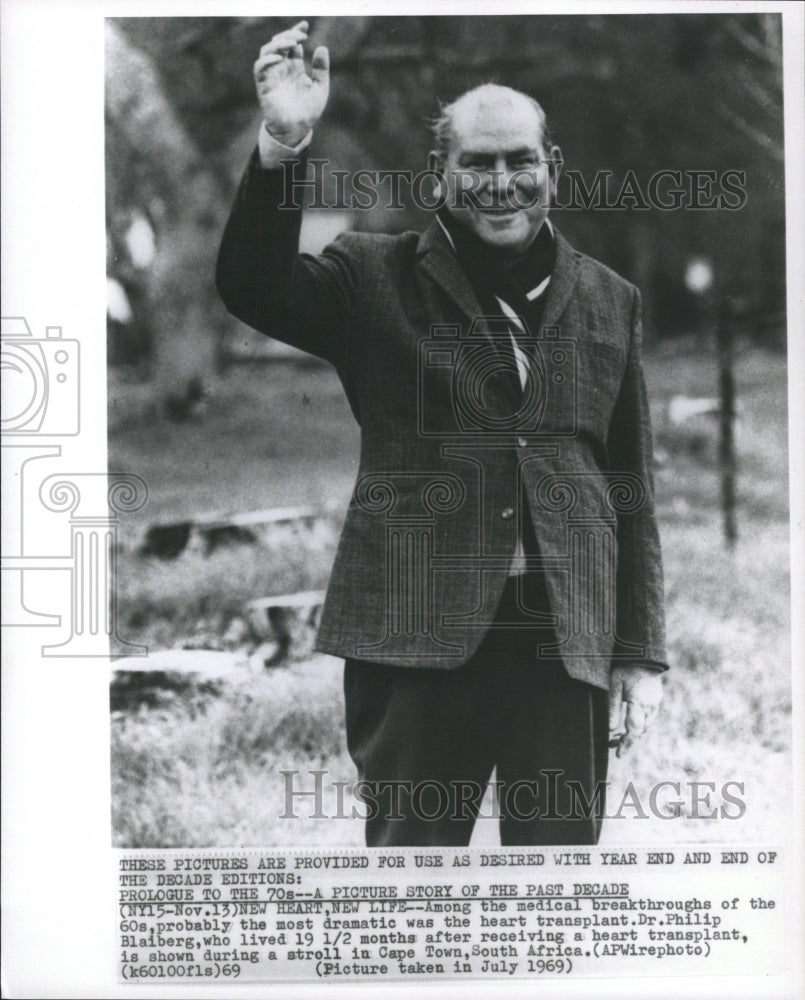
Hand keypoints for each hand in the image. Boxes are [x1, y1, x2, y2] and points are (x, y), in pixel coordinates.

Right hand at [253, 20, 329, 146]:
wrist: (298, 130)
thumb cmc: (308, 111)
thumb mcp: (320, 88)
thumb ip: (321, 69)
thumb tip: (322, 47)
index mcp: (293, 68)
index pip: (291, 44)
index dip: (296, 32)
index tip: (305, 25)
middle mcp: (281, 69)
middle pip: (278, 44)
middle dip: (288, 35)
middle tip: (301, 36)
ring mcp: (271, 76)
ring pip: (267, 51)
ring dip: (278, 44)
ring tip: (292, 44)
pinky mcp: (264, 86)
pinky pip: (259, 68)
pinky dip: (267, 60)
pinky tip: (279, 58)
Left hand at [608, 664, 662, 757]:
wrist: (644, 654)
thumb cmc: (625, 668)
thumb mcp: (614, 686)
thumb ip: (612, 708)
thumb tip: (610, 730)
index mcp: (639, 703)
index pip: (634, 731)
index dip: (626, 744)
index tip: (619, 754)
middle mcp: (650, 706)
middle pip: (641, 731)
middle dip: (628, 741)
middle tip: (613, 746)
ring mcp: (655, 703)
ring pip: (646, 726)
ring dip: (634, 733)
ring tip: (618, 736)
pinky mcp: (657, 699)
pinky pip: (649, 718)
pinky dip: (639, 724)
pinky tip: (629, 723)